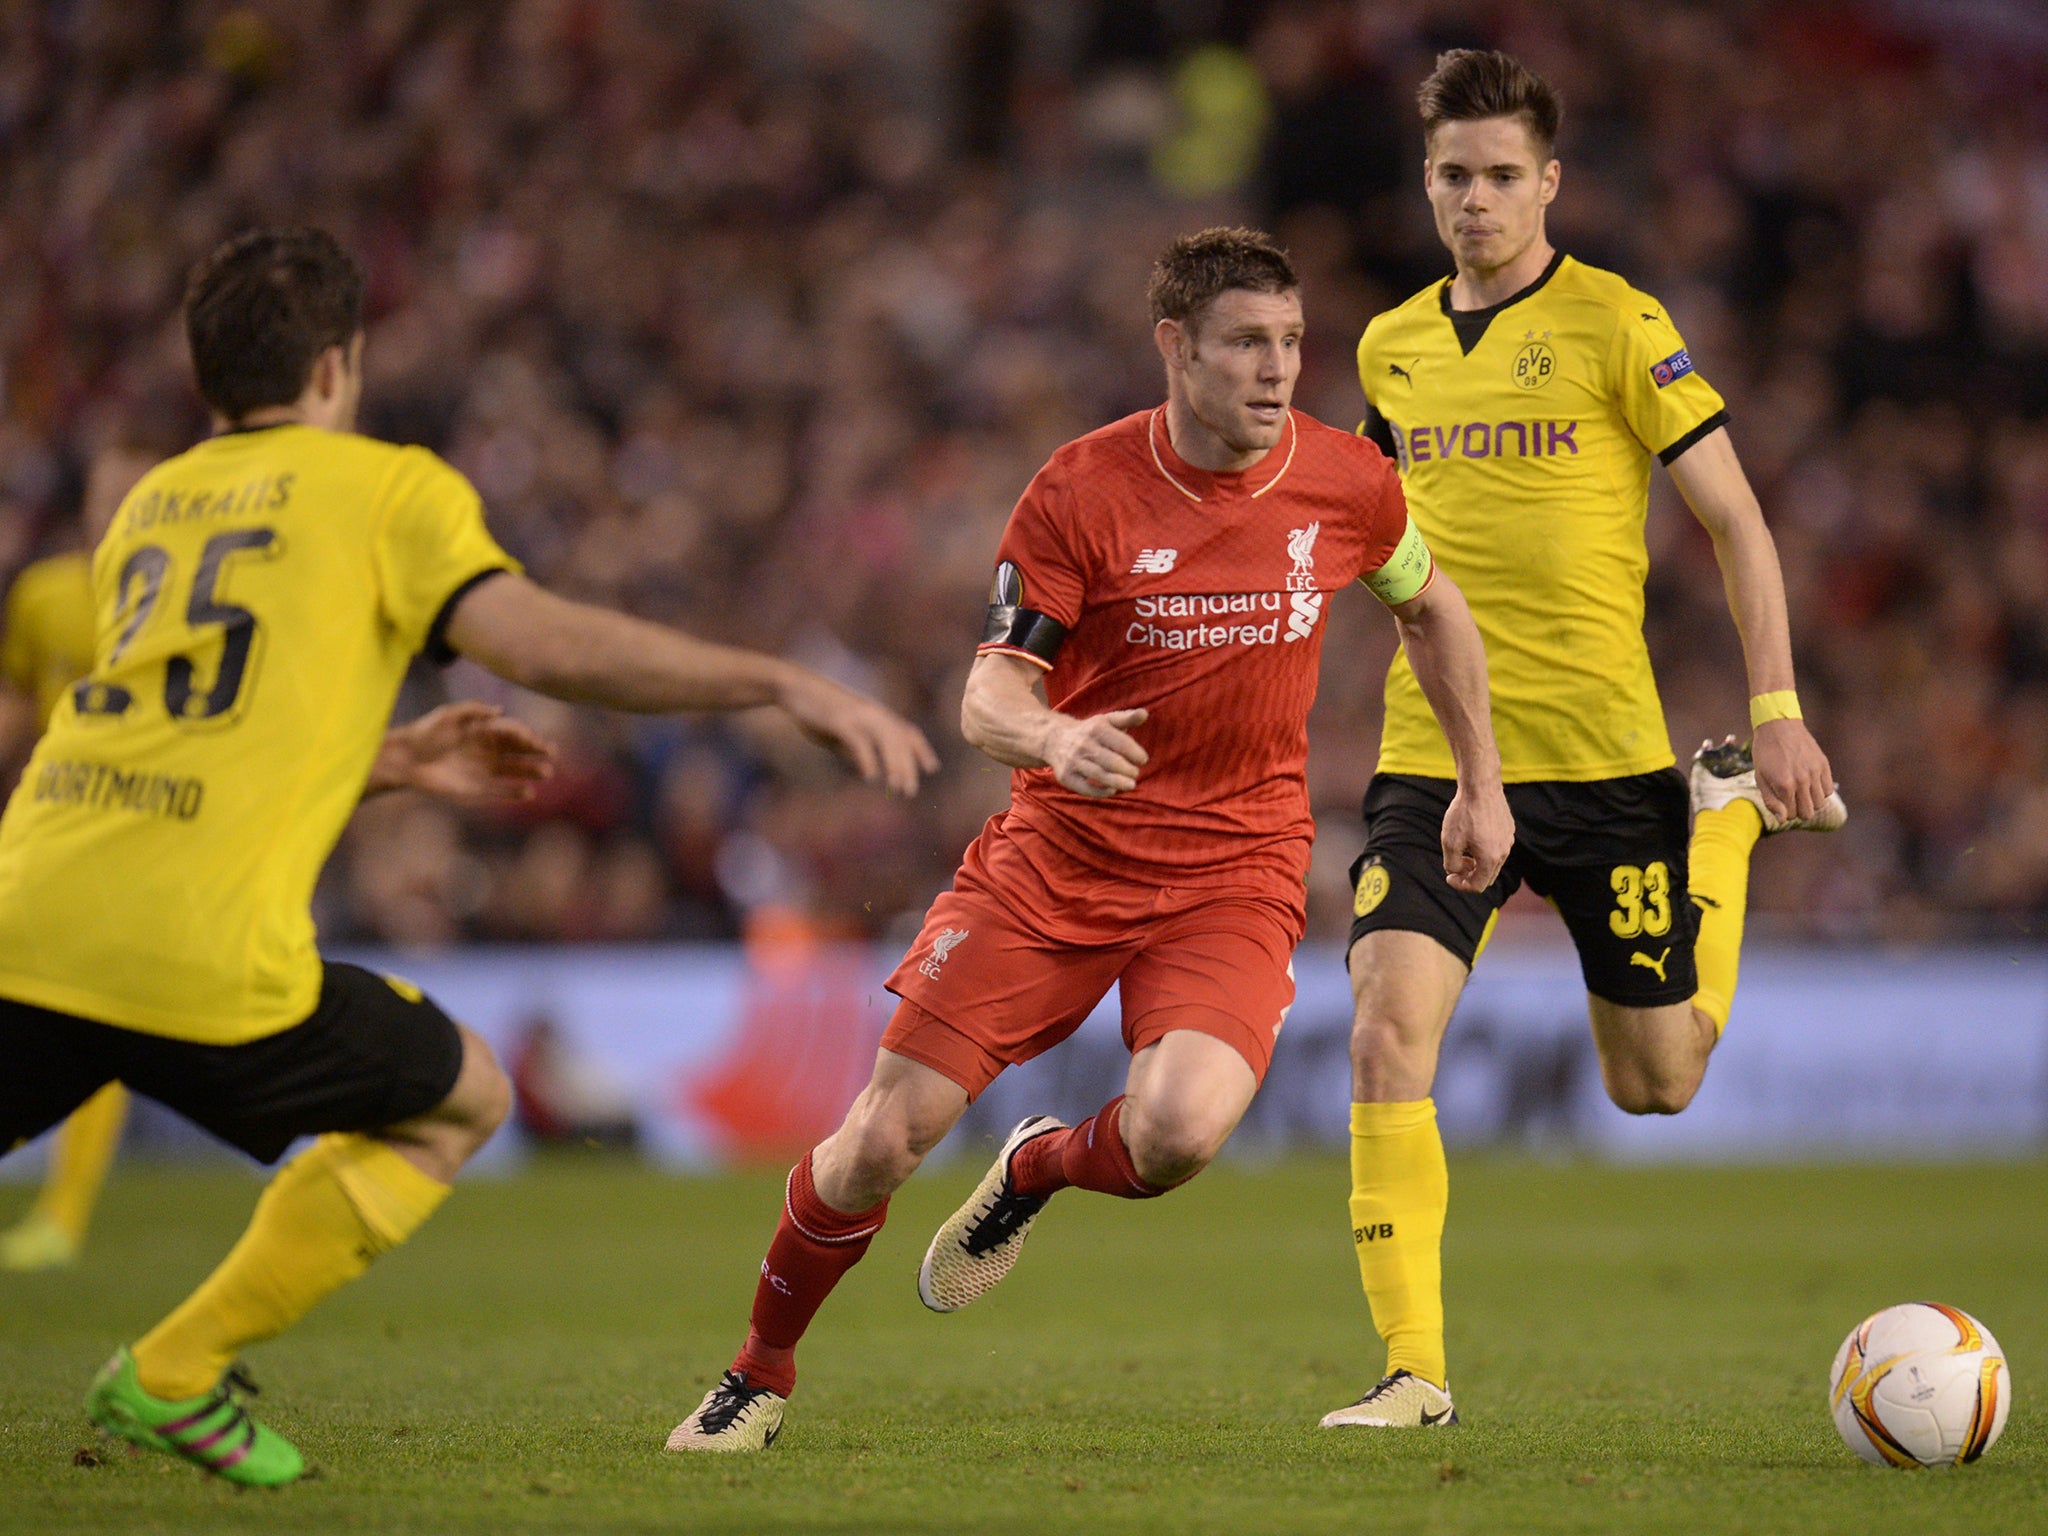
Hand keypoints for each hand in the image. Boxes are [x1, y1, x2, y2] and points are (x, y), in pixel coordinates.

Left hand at [371, 702, 554, 803]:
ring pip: (516, 771)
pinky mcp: (478, 790)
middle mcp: (490, 750)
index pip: (514, 733)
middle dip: (538, 753)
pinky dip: (515, 793)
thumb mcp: (448, 714)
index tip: (537, 741)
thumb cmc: (426, 733)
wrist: (405, 759)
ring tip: (545, 773)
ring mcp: (485, 771)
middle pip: (520, 752)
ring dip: (531, 772)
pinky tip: (529, 793)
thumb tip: (500, 711)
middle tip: (552, 755)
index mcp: (486, 731)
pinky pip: (502, 792)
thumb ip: (474, 710)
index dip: (528, 736)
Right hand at [780, 674, 940, 796]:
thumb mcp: (840, 732)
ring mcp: (859, 715)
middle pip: (900, 740)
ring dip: (894, 766)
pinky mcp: (841, 720)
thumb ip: (855, 750)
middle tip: (910, 791)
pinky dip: (868, 760)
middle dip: (908, 767)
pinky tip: (871, 778)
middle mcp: (873, 713)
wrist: (794, 688)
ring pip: (887, 740)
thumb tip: (868, 771)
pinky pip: (861, 742)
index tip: (932, 768)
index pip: (907, 731)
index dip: (921, 750)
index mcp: (876, 714)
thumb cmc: (816, 710)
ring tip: (897, 788)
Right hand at [1041, 708, 1148, 797]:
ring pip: (1099, 774)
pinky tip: (1112, 790)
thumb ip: (1127, 718)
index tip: (1143, 760)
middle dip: (1127, 769)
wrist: (1054, 739)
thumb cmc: (1090, 731)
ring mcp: (1073, 761)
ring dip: (1118, 782)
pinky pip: (1085, 788)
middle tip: (1135, 773)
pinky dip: (1100, 792)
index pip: (1121, 742)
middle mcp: (1084, 744)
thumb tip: (1144, 714)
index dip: (1135, 753)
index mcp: (1096, 728)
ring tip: (1131, 785)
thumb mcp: (1107, 721)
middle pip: (1111, 761)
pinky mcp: (1066, 776)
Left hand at [1441, 779, 1512, 892]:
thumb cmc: (1464, 814)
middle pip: (1487, 876)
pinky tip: (1473, 835)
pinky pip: (1497, 847)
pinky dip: (1485, 849)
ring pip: (1493, 862)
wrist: (1480, 787)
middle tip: (1455, 864)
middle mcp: (1504, 852)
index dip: (1461, 885)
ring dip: (1477, 862)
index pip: (1478, 886)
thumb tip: (1456, 871)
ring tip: (1463, 849)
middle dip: (1470, 875)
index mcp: (1490, 859)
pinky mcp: (1509, 829)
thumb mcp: (1450, 842)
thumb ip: (1451, 863)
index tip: (1449, 876)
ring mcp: (1509, 840)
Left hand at [1751, 717, 1833, 822]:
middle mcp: (1802, 780)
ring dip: (1810, 802)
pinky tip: (1811, 785)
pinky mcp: (1823, 764)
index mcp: (1784, 785)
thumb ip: (1770, 800)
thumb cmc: (1765, 752)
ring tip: (1800, 792)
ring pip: (1820, 804)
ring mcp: (1815, 772)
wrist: (1778, 726)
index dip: (1785, 813)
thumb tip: (1782, 820)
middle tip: (1791, 800)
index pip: (1790, 815)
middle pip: (1808, 813)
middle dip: (1798, 811)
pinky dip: (1821, 792)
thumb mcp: (1760, 777)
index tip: (1781, 803)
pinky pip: (1829, 790)